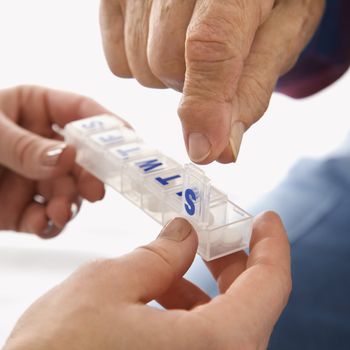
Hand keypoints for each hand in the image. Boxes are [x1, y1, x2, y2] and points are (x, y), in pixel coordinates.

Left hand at [0, 86, 117, 237]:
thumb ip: (24, 146)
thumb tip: (69, 157)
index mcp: (33, 110)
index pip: (81, 111)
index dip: (108, 125)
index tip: (129, 143)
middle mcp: (42, 144)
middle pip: (83, 158)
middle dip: (90, 176)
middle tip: (95, 192)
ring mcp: (36, 178)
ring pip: (70, 191)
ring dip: (69, 204)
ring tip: (58, 214)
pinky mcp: (25, 208)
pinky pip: (50, 217)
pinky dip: (50, 224)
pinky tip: (42, 224)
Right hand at [4, 213, 290, 349]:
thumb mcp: (108, 286)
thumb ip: (157, 255)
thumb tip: (184, 234)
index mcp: (216, 348)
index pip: (270, 286)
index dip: (272, 245)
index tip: (266, 220)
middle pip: (251, 306)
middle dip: (231, 265)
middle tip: (211, 237)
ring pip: (224, 326)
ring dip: (202, 290)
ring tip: (169, 267)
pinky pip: (202, 346)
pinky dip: (188, 317)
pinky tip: (157, 299)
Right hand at [100, 0, 324, 163]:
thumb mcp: (283, 32)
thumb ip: (254, 87)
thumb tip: (223, 148)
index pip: (211, 44)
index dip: (206, 104)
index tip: (206, 150)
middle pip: (165, 62)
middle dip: (191, 84)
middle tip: (214, 65)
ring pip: (139, 64)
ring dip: (167, 76)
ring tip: (189, 47)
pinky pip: (117, 58)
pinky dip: (140, 65)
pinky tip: (162, 43)